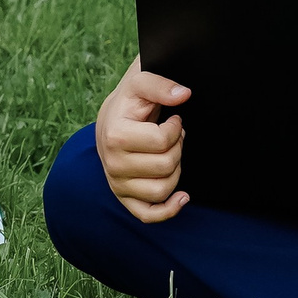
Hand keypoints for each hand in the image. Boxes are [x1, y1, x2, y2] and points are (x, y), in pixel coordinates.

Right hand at [94, 57, 190, 222]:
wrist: (113, 120)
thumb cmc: (131, 102)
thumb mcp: (141, 83)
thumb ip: (161, 84)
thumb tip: (184, 94)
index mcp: (115, 136)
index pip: (162, 142)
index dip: (175, 128)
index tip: (172, 120)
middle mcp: (113, 164)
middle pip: (166, 167)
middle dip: (177, 148)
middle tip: (172, 136)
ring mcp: (118, 184)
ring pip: (162, 190)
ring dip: (176, 171)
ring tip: (169, 153)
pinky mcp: (125, 198)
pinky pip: (148, 215)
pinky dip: (169, 209)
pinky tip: (183, 196)